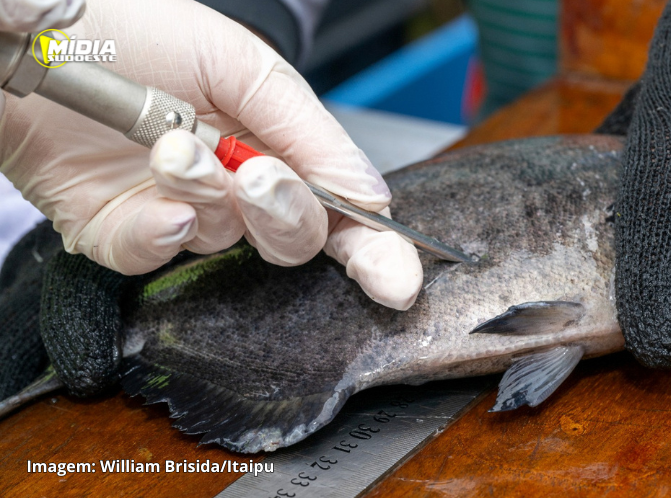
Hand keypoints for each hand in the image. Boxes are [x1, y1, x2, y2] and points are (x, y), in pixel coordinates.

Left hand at [0, 0, 422, 309]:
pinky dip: (158, 234)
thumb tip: (370, 200)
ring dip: (206, 194)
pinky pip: (153, 256)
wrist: (37, 30)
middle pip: (291, 239)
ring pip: (221, 240)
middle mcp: (231, 187)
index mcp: (274, 145)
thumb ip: (311, 133)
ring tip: (170, 142)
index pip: (337, 212)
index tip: (397, 281)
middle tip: (259, 175)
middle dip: (284, 212)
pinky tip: (157, 200)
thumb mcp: (243, 65)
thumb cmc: (139, 28)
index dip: (373, 250)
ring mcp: (177, 211)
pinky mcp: (118, 230)